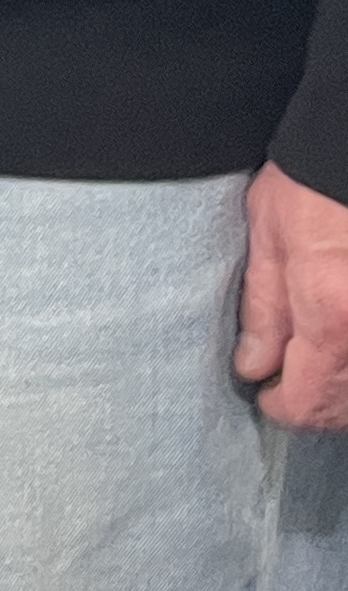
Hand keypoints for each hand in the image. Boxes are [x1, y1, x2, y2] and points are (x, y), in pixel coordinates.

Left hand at [233, 161, 347, 429]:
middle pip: (344, 405)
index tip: (265, 393)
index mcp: (328, 312)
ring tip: (314, 365)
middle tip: (287, 381)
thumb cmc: (307, 185)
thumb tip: (252, 366)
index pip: (306, 398)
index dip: (280, 406)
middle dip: (314, 405)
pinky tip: (340, 349)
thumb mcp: (266, 238)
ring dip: (340, 390)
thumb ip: (263, 311)